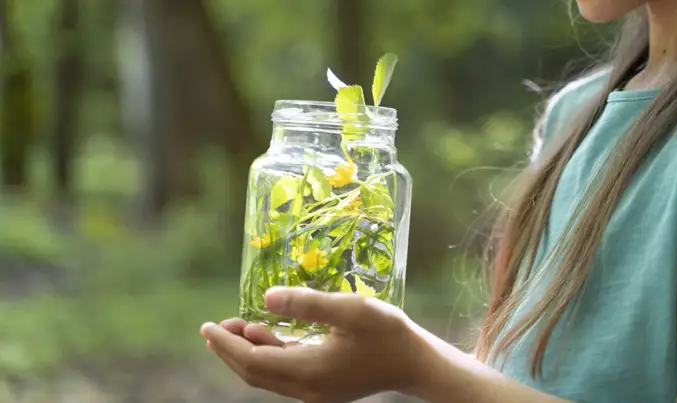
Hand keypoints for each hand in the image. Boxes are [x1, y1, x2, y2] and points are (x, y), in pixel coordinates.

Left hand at [200, 287, 432, 402]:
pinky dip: (268, 357)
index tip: (206, 326)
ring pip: (268, 376)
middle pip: (255, 373)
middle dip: (230, 351)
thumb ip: (308, 304)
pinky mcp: (323, 389)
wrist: (416, 363)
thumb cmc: (388, 333)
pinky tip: (265, 337)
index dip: (227, 344)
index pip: (253, 360)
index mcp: (310, 371)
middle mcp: (307, 389)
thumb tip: (266, 298)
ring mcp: (315, 393)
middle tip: (212, 328)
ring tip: (233, 329)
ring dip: (248, 354)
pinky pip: (284, 376)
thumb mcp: (351, 310)